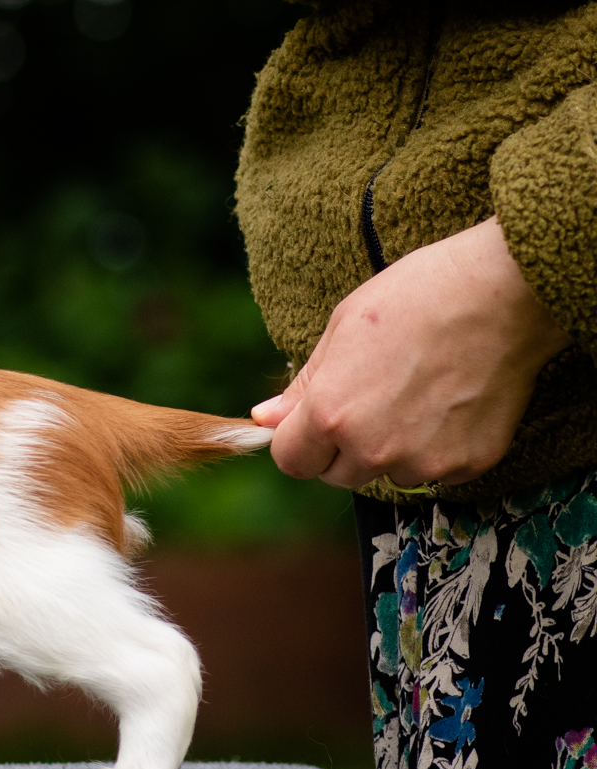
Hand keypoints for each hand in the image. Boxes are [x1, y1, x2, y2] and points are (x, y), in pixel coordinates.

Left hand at [251, 218, 572, 488]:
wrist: (504, 293)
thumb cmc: (416, 298)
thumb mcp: (341, 329)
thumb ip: (303, 386)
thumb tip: (265, 418)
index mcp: (330, 415)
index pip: (291, 462)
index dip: (299, 442)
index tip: (313, 423)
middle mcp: (372, 449)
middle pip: (337, 475)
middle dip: (342, 448)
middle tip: (370, 399)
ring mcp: (423, 461)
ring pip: (387, 475)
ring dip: (391, 450)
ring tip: (416, 394)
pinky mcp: (467, 464)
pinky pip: (435, 471)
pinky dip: (436, 448)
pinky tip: (449, 402)